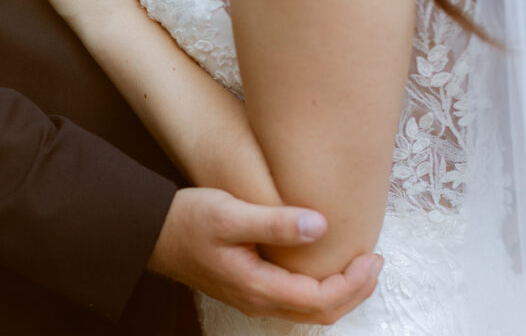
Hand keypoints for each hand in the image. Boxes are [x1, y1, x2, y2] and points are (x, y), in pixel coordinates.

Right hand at [150, 188, 382, 324]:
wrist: (150, 232)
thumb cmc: (186, 220)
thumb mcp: (230, 214)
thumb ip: (275, 221)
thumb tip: (321, 225)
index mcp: (258, 286)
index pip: (321, 299)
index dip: (353, 282)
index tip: (372, 256)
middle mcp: (258, 300)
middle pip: (321, 312)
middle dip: (355, 290)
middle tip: (375, 261)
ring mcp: (253, 296)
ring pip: (309, 309)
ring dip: (340, 290)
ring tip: (358, 262)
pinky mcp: (249, 286)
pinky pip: (295, 298)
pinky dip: (320, 286)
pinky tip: (324, 262)